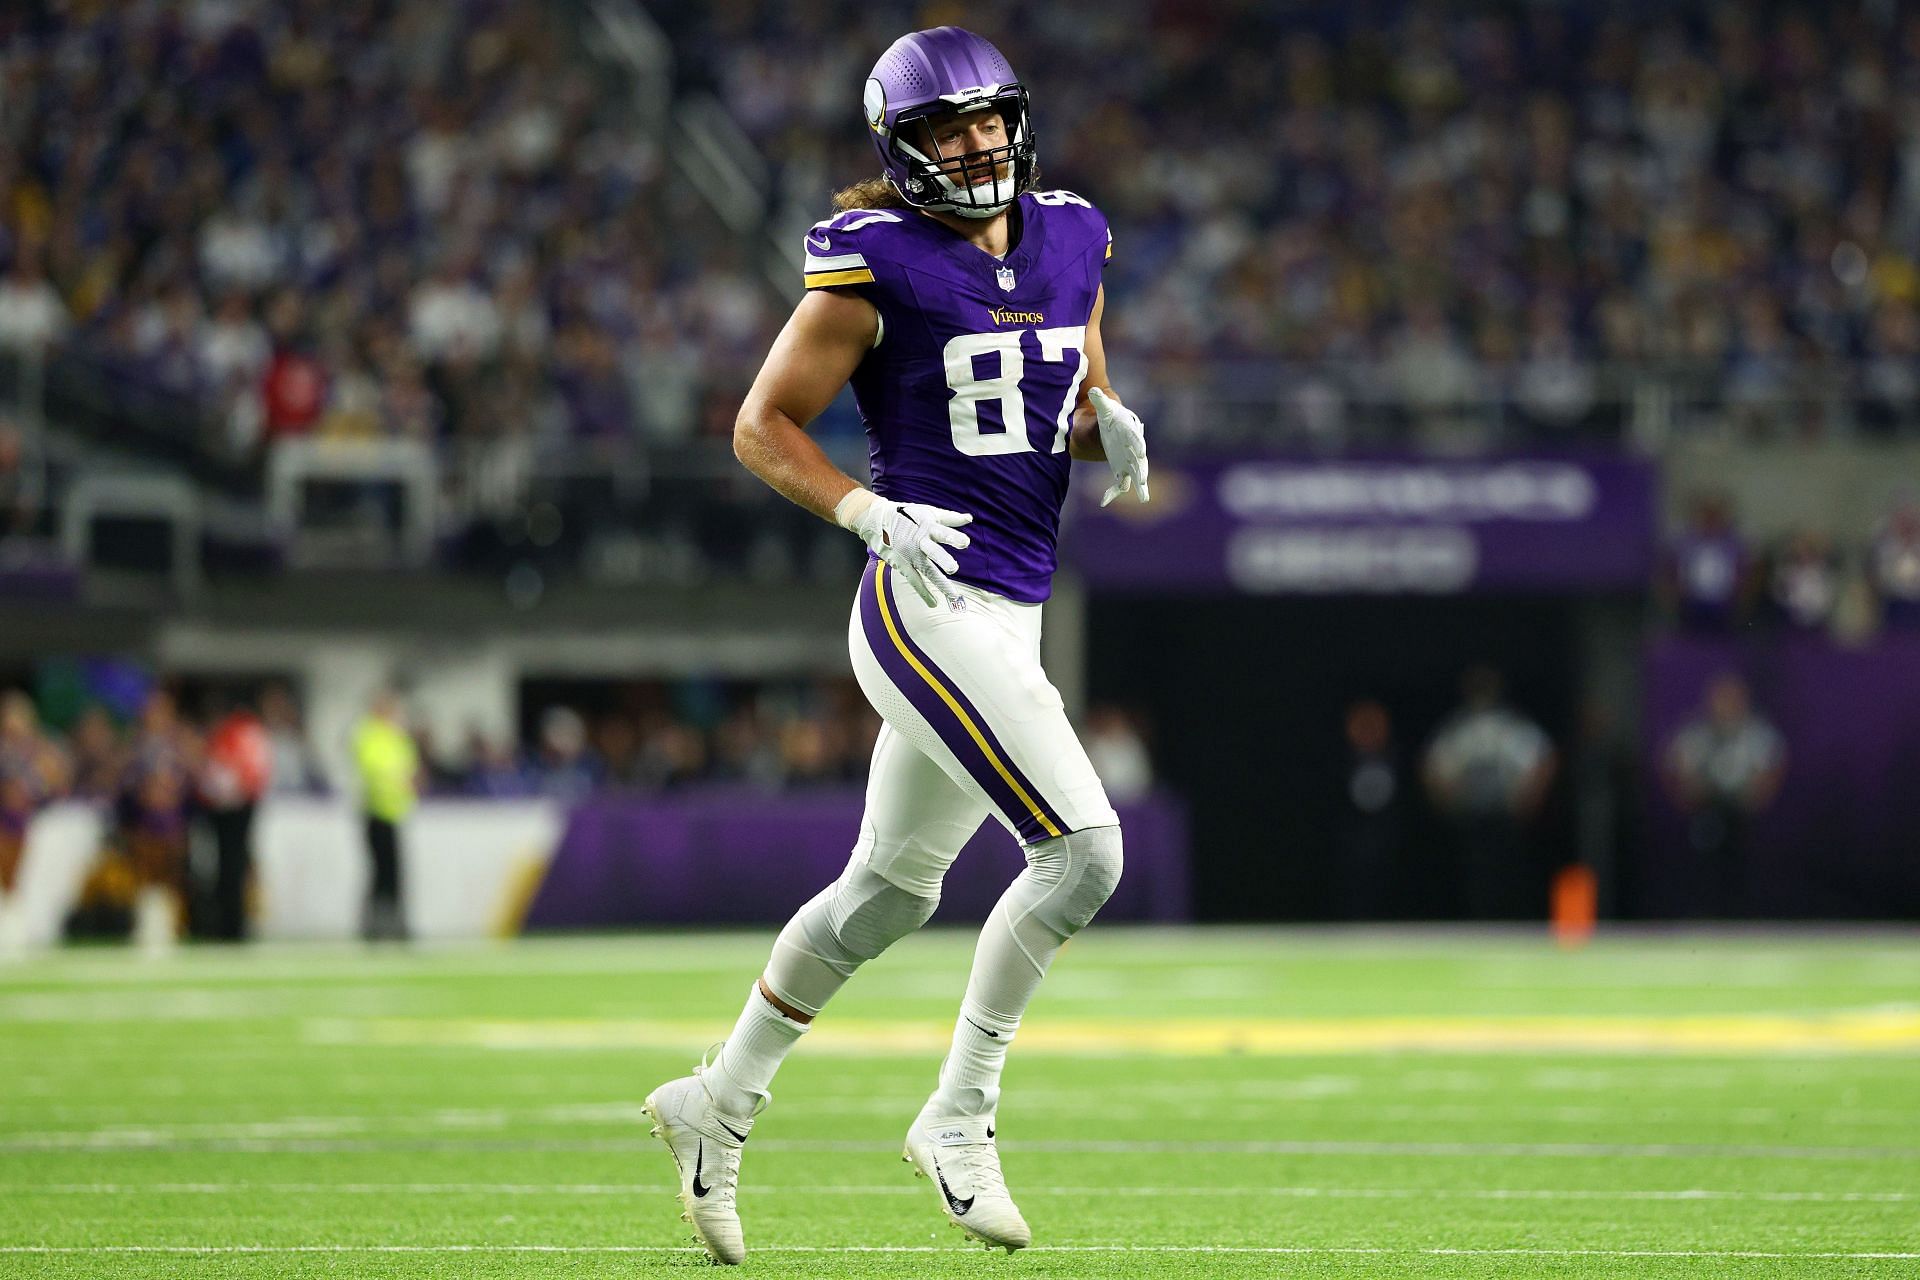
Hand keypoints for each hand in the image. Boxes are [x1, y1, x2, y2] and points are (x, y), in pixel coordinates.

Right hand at [836, 489, 973, 605]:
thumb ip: (950, 518)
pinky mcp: (902, 564)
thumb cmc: (906, 515)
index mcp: (928, 527)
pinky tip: (933, 603)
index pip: (943, 533)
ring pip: (926, 570)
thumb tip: (970, 518)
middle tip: (953, 568)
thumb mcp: (928, 512)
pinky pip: (914, 580)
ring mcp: (910, 554)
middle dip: (943, 560)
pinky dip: (923, 592)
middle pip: (933, 552)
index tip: (965, 543)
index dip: (953, 537)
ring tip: (953, 595)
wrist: (875, 519)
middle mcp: (919, 541)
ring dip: (940, 583)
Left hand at [1089, 386, 1148, 506]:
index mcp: (1131, 433)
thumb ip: (1100, 401)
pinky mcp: (1121, 470)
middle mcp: (1134, 449)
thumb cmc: (1112, 415)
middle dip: (1142, 471)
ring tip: (1145, 499)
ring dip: (1139, 486)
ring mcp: (1129, 462)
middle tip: (1144, 480)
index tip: (1141, 452)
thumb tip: (1093, 391)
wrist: (1114, 426)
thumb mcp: (1105, 408)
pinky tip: (1103, 502)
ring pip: (1135, 475)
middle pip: (1140, 461)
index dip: (1138, 445)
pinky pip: (1119, 484)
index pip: (1137, 439)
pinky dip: (1112, 493)